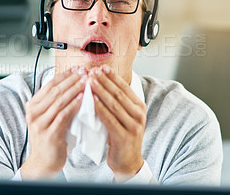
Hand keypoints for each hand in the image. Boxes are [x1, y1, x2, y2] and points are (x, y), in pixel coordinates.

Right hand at [20, 68, 86, 179]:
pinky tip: (82, 99)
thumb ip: (56, 101)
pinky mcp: (49, 134)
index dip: (65, 75)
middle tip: (85, 72)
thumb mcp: (49, 116)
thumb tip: (73, 82)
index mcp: (32, 105)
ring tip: (86, 82)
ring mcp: (40, 123)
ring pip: (59, 101)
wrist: (44, 162)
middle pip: (55, 90)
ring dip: (74, 90)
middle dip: (71, 79)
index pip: (50, 84)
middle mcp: (33, 112)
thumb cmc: (50, 137)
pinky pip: (63, 116)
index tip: (78, 68)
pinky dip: (73, 106)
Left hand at [89, 65, 146, 181]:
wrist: (127, 161)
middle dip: (104, 81)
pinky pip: (110, 119)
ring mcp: (133, 126)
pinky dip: (100, 109)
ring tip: (90, 82)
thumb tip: (102, 81)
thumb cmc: (121, 136)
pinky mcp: (125, 137)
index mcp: (139, 106)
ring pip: (114, 105)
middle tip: (92, 71)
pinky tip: (92, 101)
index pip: (125, 87)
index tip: (101, 67)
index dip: (112, 76)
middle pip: (119, 93)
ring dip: (101, 92)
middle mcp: (139, 114)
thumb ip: (117, 102)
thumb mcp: (123, 116)